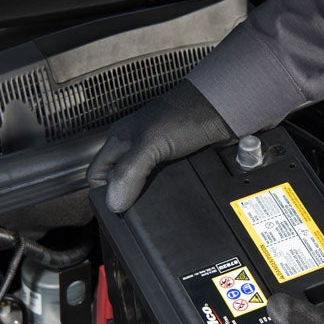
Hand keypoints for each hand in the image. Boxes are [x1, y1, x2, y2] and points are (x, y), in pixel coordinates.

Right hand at [87, 80, 234, 211]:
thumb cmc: (187, 113)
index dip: (102, 192)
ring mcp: (157, 156)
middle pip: (120, 182)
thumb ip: (129, 172)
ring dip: (149, 197)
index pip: (97, 175)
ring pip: (143, 186)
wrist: (225, 111)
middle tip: (136, 211)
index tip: (116, 208)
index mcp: (121, 140)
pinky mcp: (177, 163)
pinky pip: (166, 185)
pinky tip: (174, 198)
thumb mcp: (150, 143)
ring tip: (156, 208)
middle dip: (127, 197)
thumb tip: (115, 203)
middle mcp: (136, 148)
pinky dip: (169, 194)